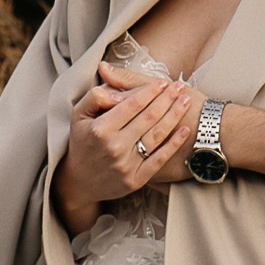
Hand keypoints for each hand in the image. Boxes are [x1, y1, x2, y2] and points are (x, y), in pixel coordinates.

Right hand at [53, 70, 199, 233]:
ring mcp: (126, 165)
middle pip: (148, 118)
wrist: (80, 182)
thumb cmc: (81, 143)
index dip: (149, 91)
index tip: (162, 82)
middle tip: (180, 86)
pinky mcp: (136, 180)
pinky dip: (174, 143)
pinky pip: (159, 158)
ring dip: (174, 116)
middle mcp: (114, 147)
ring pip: (156, 136)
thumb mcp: (78, 116)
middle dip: (167, 99)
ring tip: (185, 101)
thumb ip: (94, 97)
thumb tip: (113, 89)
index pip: (132, 105)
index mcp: (100, 130)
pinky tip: (185, 129)